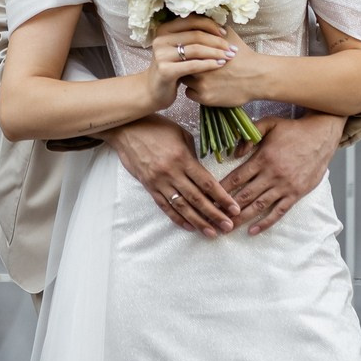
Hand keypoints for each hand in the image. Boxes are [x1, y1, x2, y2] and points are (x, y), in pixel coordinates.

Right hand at [106, 114, 239, 237]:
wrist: (126, 129)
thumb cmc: (156, 127)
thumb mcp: (180, 134)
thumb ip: (193, 155)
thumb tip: (203, 172)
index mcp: (183, 158)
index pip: (206, 183)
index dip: (222, 198)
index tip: (234, 208)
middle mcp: (171, 173)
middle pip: (197, 198)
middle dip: (214, 214)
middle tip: (228, 227)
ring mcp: (159, 181)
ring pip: (182, 206)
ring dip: (198, 221)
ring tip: (211, 233)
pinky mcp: (149, 186)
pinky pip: (165, 206)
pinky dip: (177, 218)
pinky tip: (188, 227)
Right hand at [141, 16, 235, 112]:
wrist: (153, 91)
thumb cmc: (172, 68)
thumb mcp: (178, 49)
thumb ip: (191, 37)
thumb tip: (219, 27)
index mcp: (164, 29)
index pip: (192, 20)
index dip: (210, 25)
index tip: (225, 33)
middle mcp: (161, 39)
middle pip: (195, 35)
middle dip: (217, 41)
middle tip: (232, 48)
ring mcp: (161, 55)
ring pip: (195, 49)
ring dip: (215, 52)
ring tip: (229, 56)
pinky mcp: (165, 70)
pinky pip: (193, 65)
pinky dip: (209, 64)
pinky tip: (220, 65)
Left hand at [179, 26, 270, 108]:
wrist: (257, 76)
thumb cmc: (244, 55)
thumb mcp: (229, 35)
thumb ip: (212, 29)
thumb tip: (201, 21)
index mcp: (202, 51)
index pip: (183, 50)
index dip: (185, 51)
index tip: (189, 53)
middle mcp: (198, 67)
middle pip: (181, 65)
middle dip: (185, 64)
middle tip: (190, 64)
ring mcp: (201, 83)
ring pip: (184, 80)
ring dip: (189, 78)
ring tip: (200, 76)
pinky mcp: (205, 98)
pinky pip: (190, 94)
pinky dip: (195, 91)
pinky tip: (204, 86)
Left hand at [222, 111, 345, 234]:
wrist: (321, 136)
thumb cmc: (293, 130)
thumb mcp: (269, 124)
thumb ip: (249, 136)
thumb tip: (234, 153)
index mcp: (263, 158)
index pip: (237, 177)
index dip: (222, 189)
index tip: (209, 198)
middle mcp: (272, 174)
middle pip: (245, 195)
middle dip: (227, 208)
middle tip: (213, 218)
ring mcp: (285, 186)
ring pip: (259, 206)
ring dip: (242, 219)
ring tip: (228, 228)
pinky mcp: (296, 193)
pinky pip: (279, 211)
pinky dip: (266, 222)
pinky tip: (254, 230)